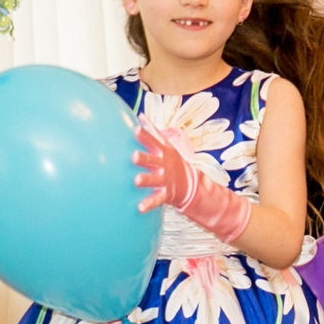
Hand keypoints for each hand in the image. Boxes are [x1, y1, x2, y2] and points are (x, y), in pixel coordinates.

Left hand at [133, 126, 252, 245]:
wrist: (189, 183)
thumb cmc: (171, 162)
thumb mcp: (165, 146)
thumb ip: (152, 132)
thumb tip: (141, 115)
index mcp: (163, 153)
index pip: (153, 142)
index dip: (145, 136)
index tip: (135, 130)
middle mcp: (163, 165)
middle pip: (153, 160)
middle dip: (144, 159)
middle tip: (134, 157)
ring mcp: (165, 180)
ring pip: (154, 180)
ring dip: (146, 180)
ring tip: (136, 181)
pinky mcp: (166, 194)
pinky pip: (157, 200)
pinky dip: (149, 204)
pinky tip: (140, 208)